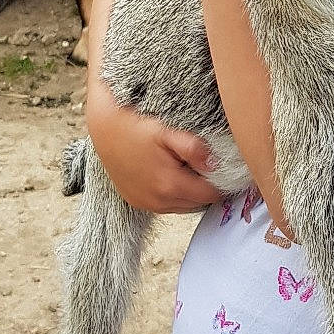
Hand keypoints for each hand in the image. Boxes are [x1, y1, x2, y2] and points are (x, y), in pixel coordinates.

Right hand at [86, 84, 222, 213]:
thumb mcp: (168, 132)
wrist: (105, 129)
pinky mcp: (137, 202)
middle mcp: (158, 201)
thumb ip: (194, 149)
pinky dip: (174, 195)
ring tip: (189, 170)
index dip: (223, 183)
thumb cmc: (137, 127)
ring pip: (183, 207)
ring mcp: (146, 204)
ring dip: (191, 193)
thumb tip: (216, 165)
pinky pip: (166, 206)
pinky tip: (172, 175)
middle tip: (208, 167)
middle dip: (207, 188)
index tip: (228, 170)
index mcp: (170, 185)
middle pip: (199, 203)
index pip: (211, 194)